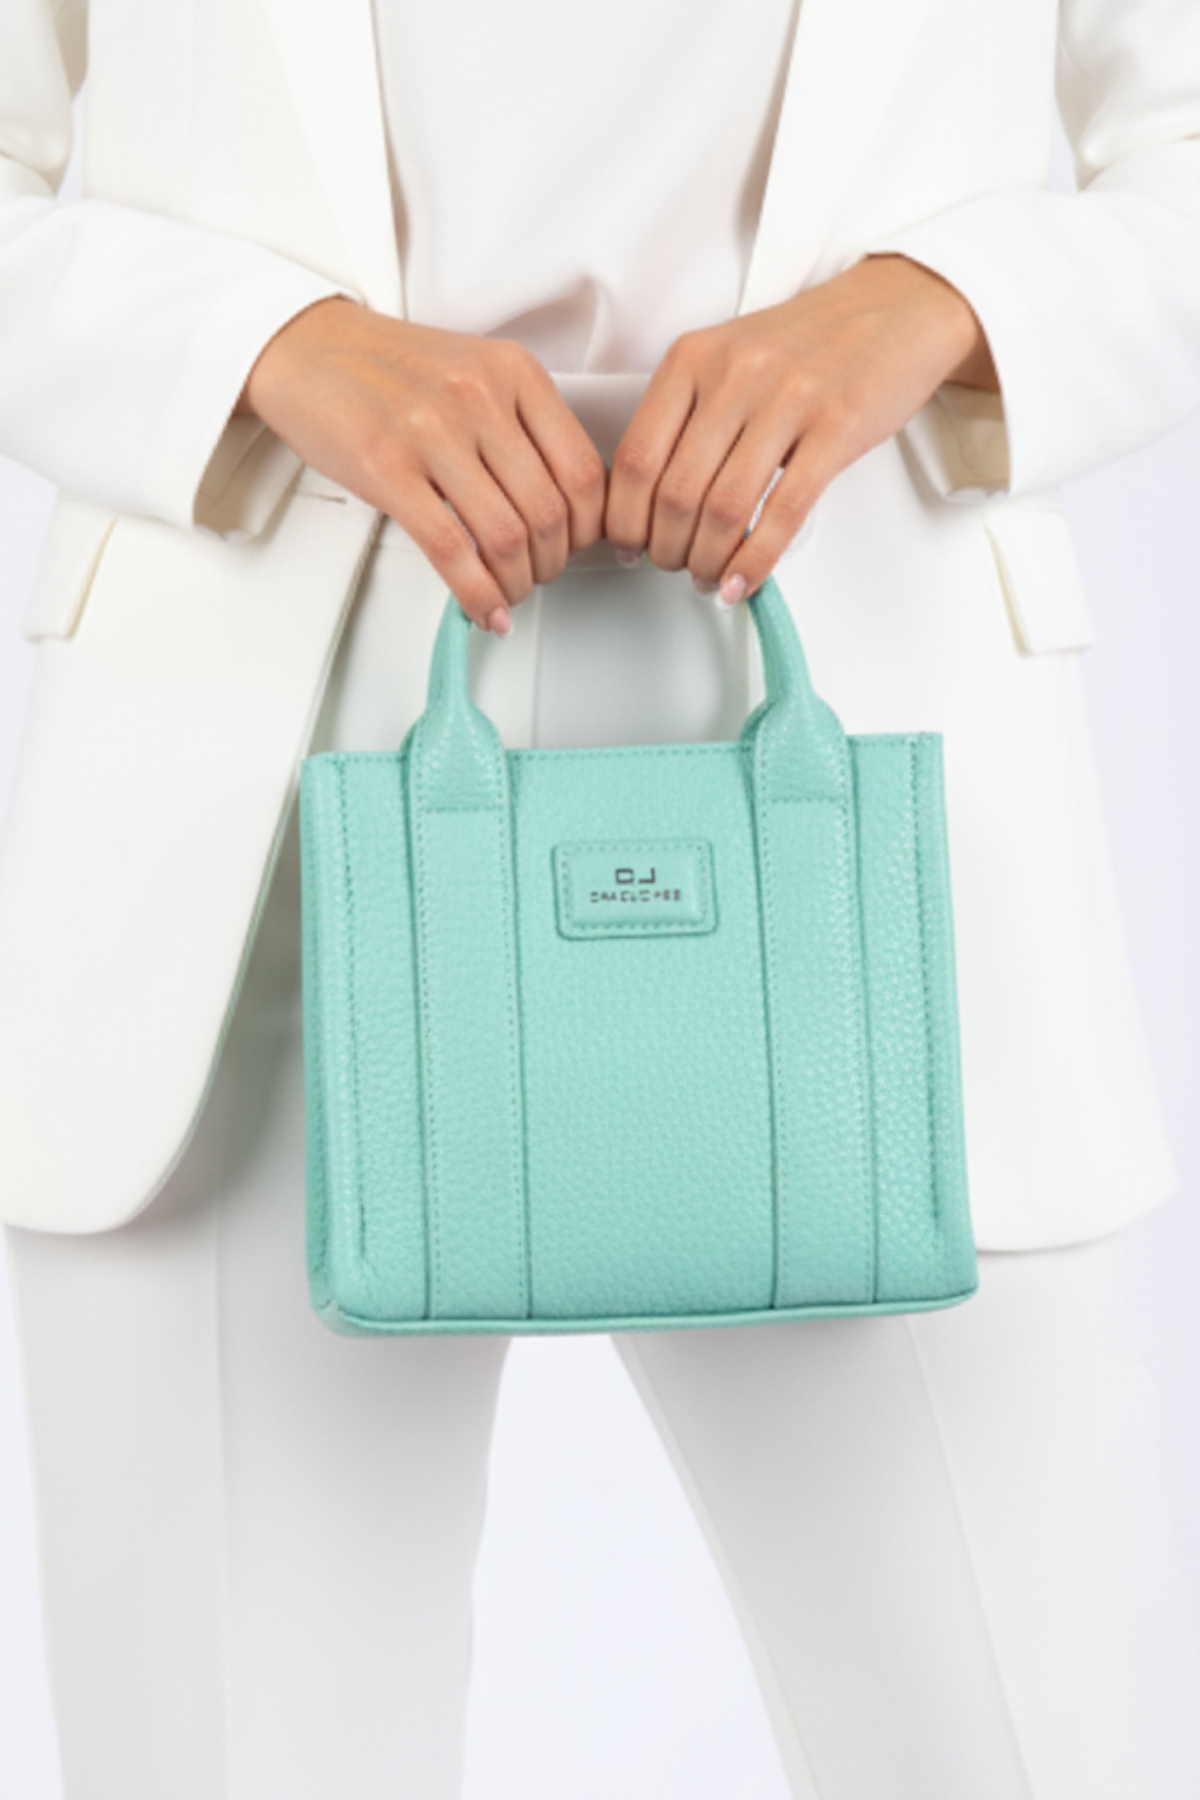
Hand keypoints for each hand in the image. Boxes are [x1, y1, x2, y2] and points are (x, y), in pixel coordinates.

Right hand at [238, 298, 607, 631]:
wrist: (307, 347)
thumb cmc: (390, 369)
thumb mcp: (475, 374)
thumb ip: (522, 426)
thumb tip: (563, 505)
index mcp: (514, 373)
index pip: (582, 471)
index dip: (588, 528)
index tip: (577, 547)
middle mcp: (480, 398)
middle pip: (549, 512)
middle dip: (553, 564)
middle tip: (540, 575)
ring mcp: (433, 432)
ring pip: (506, 537)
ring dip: (516, 584)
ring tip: (508, 593)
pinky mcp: (387, 469)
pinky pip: (450, 551)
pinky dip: (476, 594)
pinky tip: (482, 609)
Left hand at [603, 254, 997, 603]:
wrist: (896, 309)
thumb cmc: (808, 345)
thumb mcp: (728, 359)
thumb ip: (686, 417)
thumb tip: (648, 503)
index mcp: (693, 358)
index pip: (636, 458)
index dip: (625, 519)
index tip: (627, 546)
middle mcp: (733, 374)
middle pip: (675, 492)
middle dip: (666, 549)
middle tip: (672, 566)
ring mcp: (786, 399)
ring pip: (724, 509)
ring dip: (708, 561)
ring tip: (709, 577)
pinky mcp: (836, 428)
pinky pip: (783, 514)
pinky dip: (755, 561)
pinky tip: (743, 582)